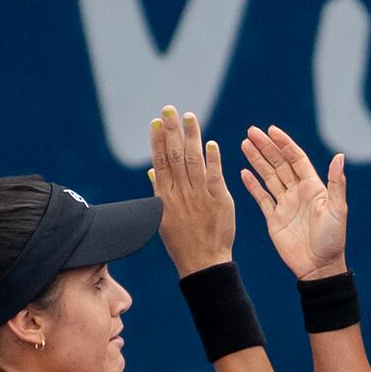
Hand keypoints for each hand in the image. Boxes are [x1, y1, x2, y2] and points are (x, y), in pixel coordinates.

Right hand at [147, 107, 233, 272]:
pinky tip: (211, 143)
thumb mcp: (164, 219)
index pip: (160, 162)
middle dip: (171, 130)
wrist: (203, 262)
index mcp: (165, 197)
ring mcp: (199, 196)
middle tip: (169, 109)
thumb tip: (152, 171)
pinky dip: (213, 159)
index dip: (158, 140)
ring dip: (191, 137)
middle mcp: (180, 194)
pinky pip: (215, 176)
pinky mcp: (219, 201)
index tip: (156, 121)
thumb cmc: (182, 242)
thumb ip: (160, 192)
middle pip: (174, 156)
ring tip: (189, 117)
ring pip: (193, 161)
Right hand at [237, 124, 349, 281]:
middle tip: (251, 131)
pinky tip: (243, 172)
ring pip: (268, 177)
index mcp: (313, 187)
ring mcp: (285, 204)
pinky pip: (261, 198)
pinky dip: (252, 185)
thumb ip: (336, 183)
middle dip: (266, 147)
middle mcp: (298, 192)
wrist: (319, 267)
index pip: (296, 159)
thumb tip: (340, 156)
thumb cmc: (333, 239)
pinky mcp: (274, 219)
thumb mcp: (337, 210)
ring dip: (257, 161)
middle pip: (279, 164)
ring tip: (245, 144)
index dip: (284, 144)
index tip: (271, 130)